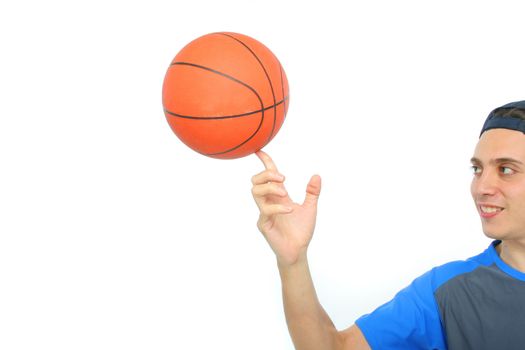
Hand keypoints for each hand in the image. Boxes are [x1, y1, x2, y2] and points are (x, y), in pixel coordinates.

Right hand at [251, 150, 320, 265]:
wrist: (299, 251)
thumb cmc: (301, 231)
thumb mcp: (310, 208)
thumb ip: (312, 192)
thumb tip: (317, 175)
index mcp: (278, 196)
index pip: (268, 176)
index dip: (264, 163)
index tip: (260, 151)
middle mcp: (269, 202)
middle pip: (256, 180)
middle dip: (267, 174)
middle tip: (283, 179)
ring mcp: (264, 213)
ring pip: (256, 192)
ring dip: (270, 188)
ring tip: (285, 193)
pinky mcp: (264, 224)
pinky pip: (265, 210)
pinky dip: (278, 207)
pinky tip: (290, 210)